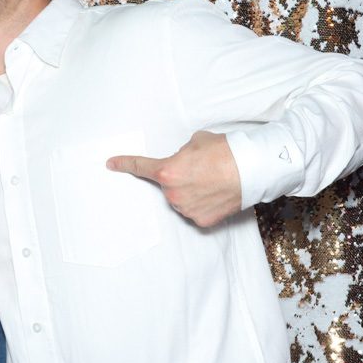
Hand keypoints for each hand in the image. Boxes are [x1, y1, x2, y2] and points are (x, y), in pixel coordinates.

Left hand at [106, 131, 241, 227]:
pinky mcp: (201, 221)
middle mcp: (173, 194)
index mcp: (167, 171)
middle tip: (202, 169)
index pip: (141, 167)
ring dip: (191, 191)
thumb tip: (183, 161)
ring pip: (181, 199)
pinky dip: (203, 203)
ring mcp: (186, 209)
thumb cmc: (225, 152)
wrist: (252, 169)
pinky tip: (216, 194)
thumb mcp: (196, 142)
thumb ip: (181, 154)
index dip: (124, 164)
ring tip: (213, 180)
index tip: (111, 164)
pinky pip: (195, 211)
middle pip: (168, 184)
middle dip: (180, 177)